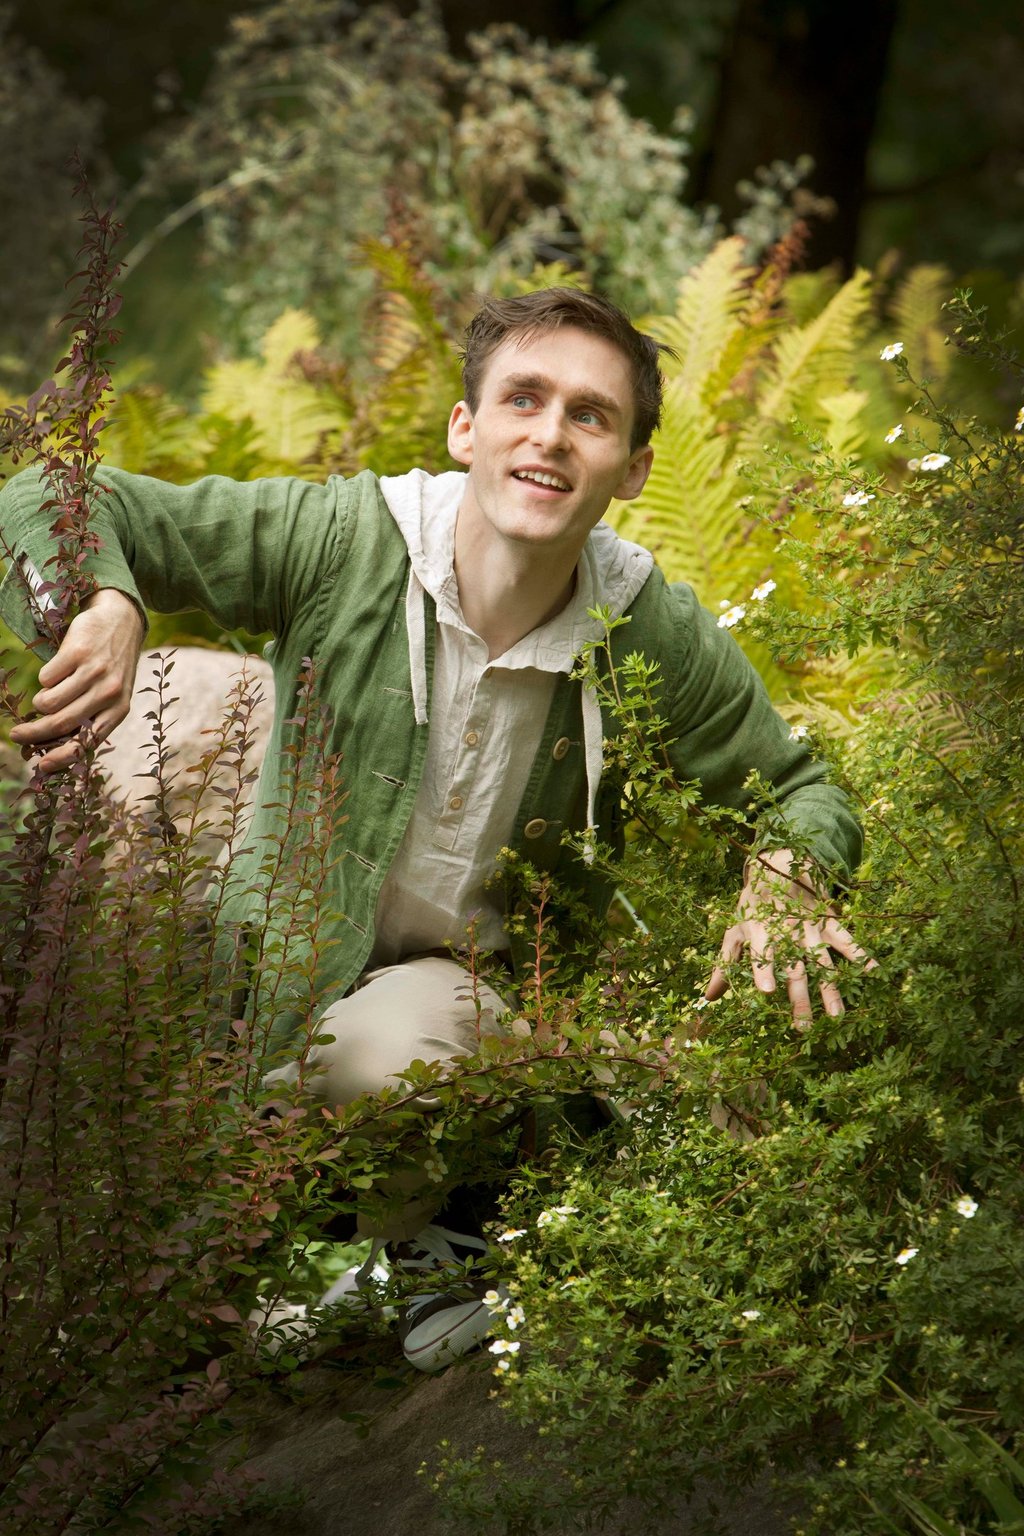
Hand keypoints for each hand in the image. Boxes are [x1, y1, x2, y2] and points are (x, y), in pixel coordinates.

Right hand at [9, 588, 144, 774]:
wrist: (121, 621)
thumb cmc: (112, 665)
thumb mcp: (112, 695)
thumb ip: (92, 718)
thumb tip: (56, 746)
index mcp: (119, 710)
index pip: (88, 742)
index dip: (62, 758)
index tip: (41, 766)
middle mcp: (109, 693)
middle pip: (61, 724)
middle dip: (33, 734)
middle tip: (16, 735)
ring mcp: (94, 672)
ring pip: (48, 702)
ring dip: (40, 703)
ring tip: (49, 693)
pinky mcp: (78, 652)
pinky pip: (45, 678)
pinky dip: (45, 678)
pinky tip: (60, 669)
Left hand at [705, 848, 873, 1029]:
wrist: (779, 864)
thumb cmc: (753, 905)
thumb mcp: (734, 930)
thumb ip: (724, 964)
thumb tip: (708, 998)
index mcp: (761, 930)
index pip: (761, 953)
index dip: (763, 970)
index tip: (767, 992)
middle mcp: (787, 932)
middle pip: (794, 968)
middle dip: (799, 997)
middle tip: (803, 1026)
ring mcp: (810, 928)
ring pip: (822, 961)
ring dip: (831, 988)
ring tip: (837, 1015)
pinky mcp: (828, 921)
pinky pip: (846, 939)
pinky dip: (861, 954)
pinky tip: (875, 972)